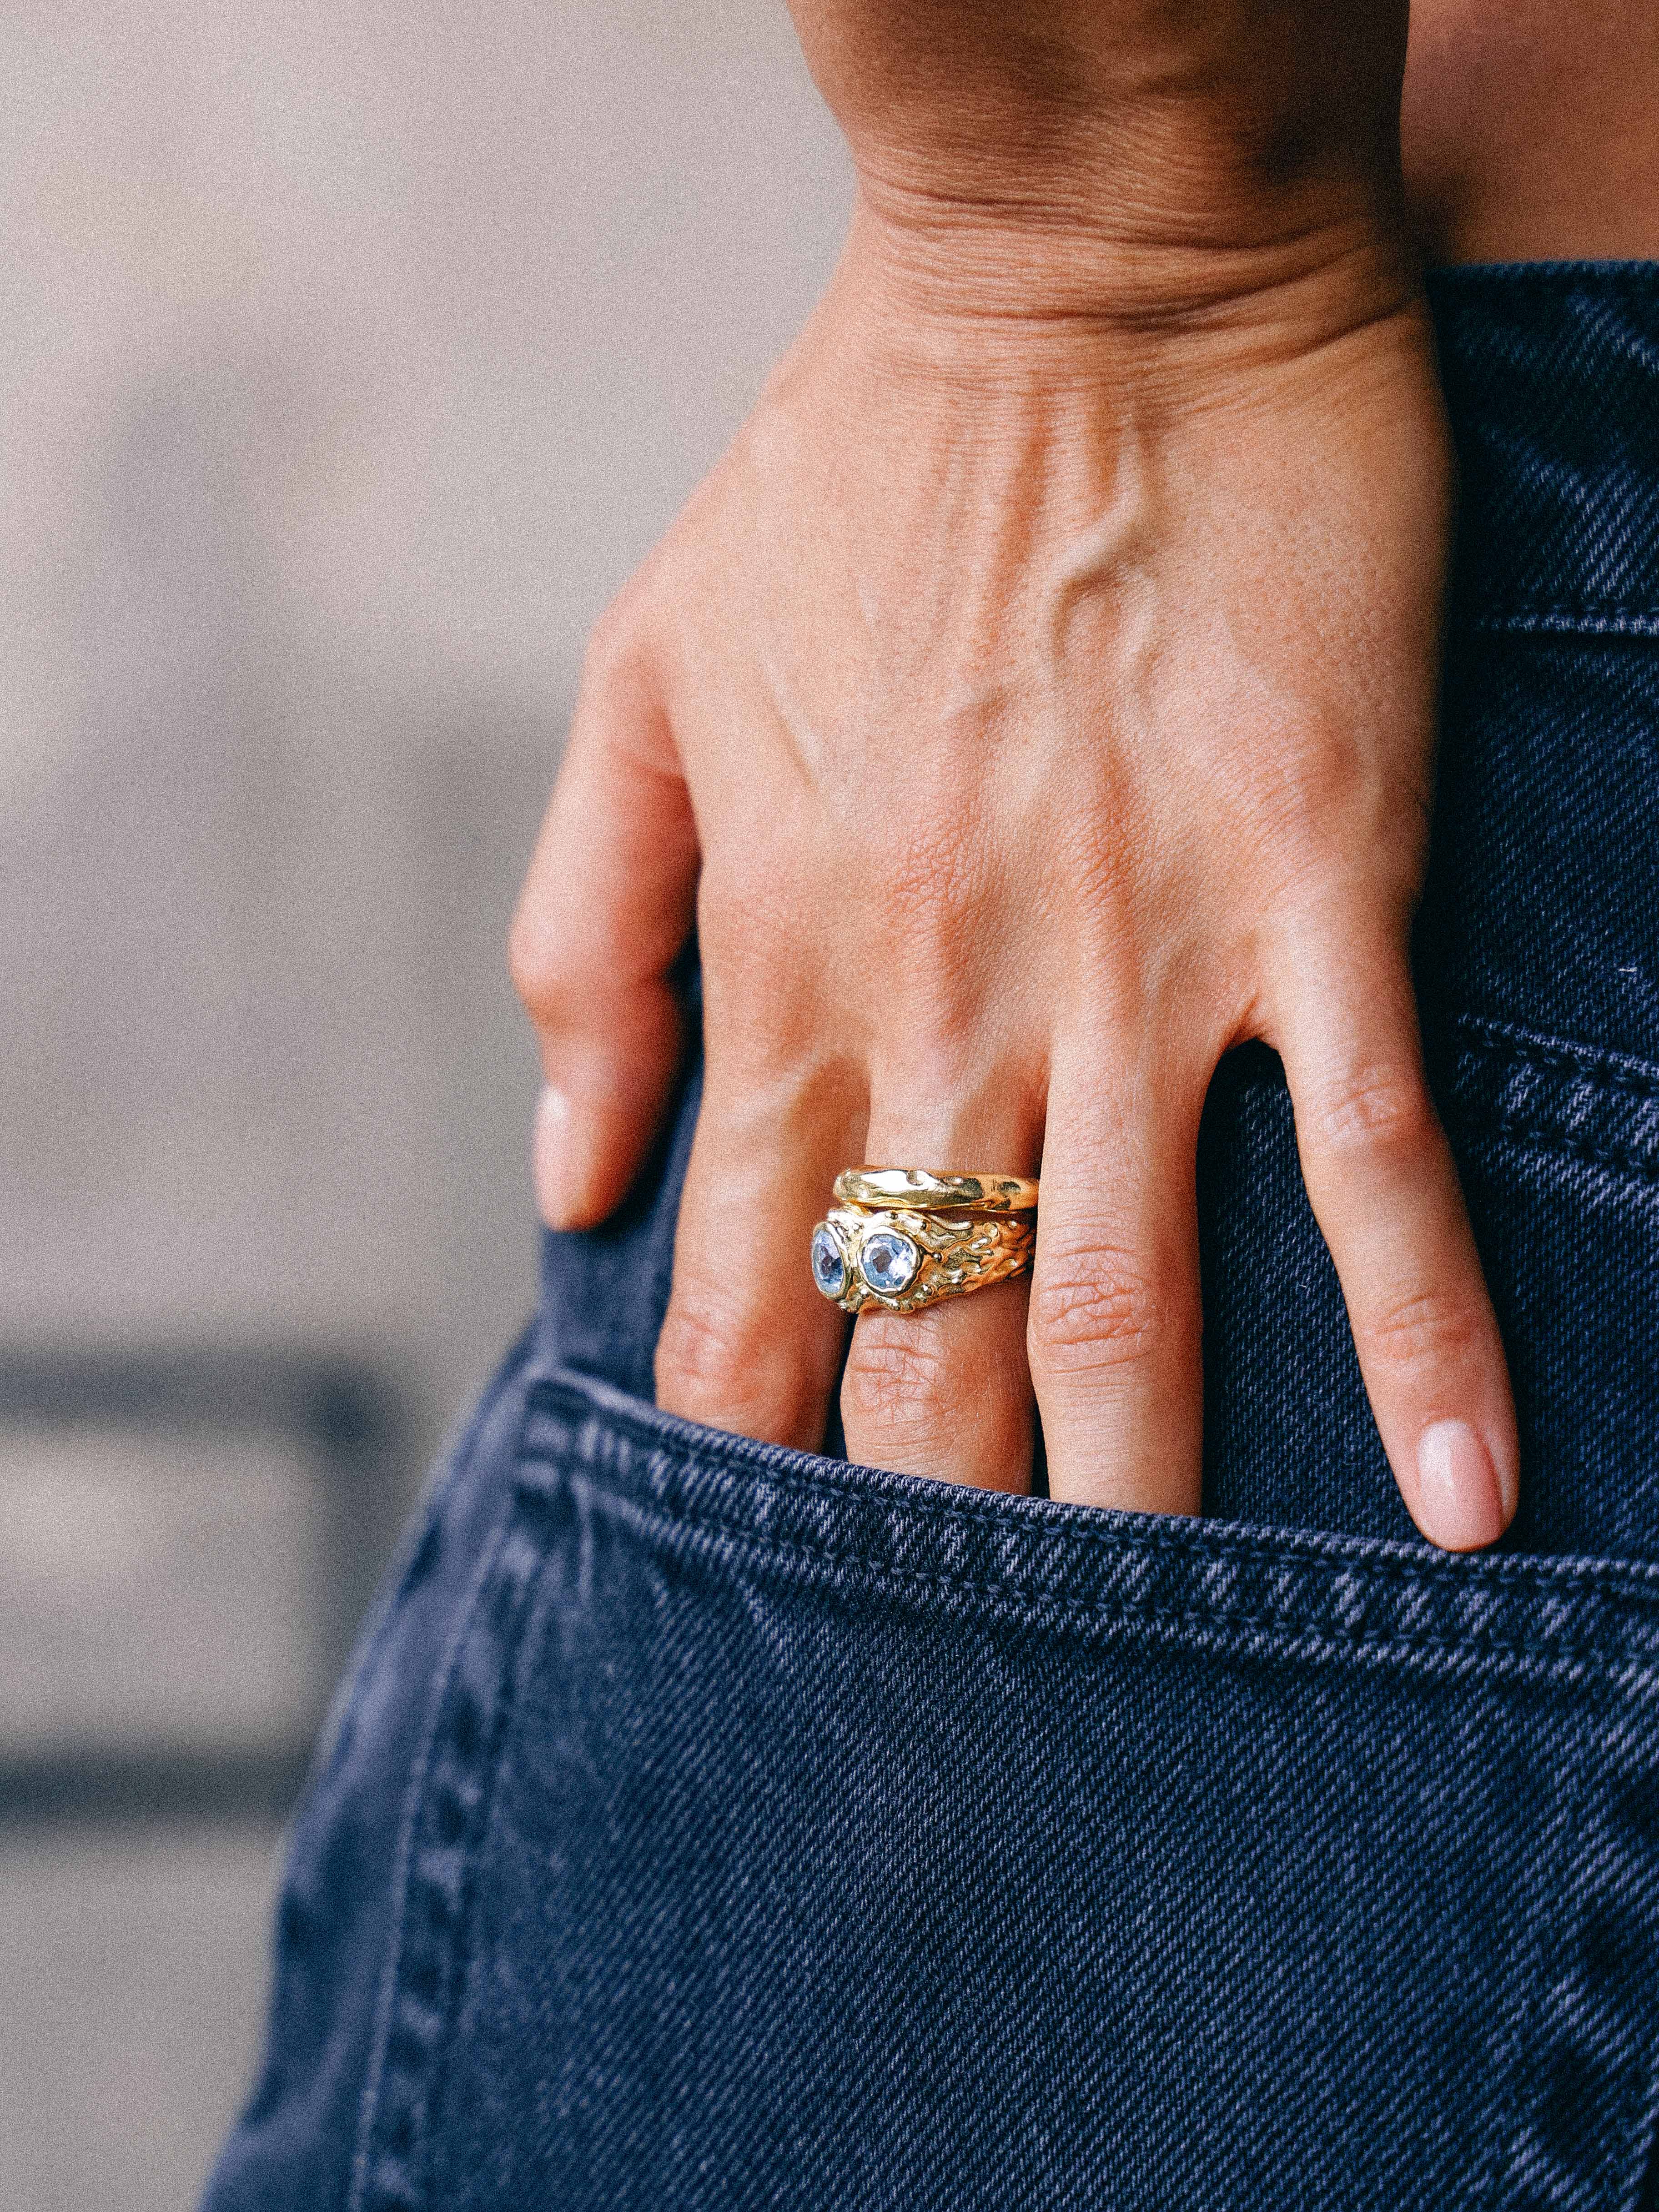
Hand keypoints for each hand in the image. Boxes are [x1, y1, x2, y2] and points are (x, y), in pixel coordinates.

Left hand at [511, 201, 1517, 1549]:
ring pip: (1126, 1296)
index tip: (759, 1566)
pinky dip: (1425, 1337)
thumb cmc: (853, 475)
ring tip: (1145, 1655)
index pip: (742, 1282)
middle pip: (920, 1334)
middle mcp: (951, 1005)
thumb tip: (561, 1175)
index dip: (748, 1442)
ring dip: (1135, 1492)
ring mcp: (1142, 965)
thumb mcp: (644, 683)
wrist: (1091, 285)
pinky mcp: (1317, 900)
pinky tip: (1467, 1495)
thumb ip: (586, 938)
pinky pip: (1372, 1162)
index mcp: (789, 965)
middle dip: (922, 1521)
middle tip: (945, 1672)